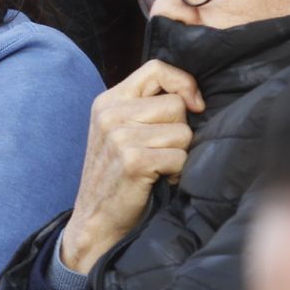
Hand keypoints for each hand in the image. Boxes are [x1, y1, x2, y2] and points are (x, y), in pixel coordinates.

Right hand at [60, 60, 203, 272]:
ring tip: (157, 168)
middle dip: (179, 131)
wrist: (95, 220)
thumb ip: (145, 107)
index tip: (193, 106)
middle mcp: (110, 114)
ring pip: (182, 132)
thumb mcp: (119, 132)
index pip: (156, 69)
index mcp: (107, 102)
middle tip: (159, 152)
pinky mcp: (133, 161)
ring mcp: (119, 137)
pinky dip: (176, 172)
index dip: (183, 83)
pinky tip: (158, 180)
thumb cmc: (117, 176)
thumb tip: (193, 98)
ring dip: (179, 154)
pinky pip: (180, 157)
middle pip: (175, 105)